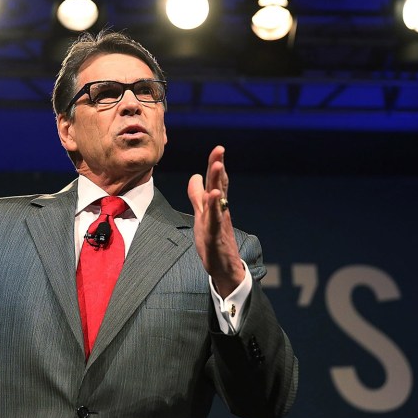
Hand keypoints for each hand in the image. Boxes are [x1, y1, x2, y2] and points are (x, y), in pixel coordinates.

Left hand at [187, 146, 245, 295]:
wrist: (224, 268)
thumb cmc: (213, 241)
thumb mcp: (202, 215)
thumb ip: (197, 196)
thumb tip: (194, 177)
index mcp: (216, 205)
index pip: (216, 181)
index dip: (216, 165)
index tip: (218, 149)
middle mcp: (219, 211)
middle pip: (219, 185)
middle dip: (218, 166)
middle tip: (220, 149)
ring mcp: (218, 223)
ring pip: (218, 200)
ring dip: (218, 182)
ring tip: (218, 166)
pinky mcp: (215, 236)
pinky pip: (214, 219)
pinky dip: (214, 207)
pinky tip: (214, 195)